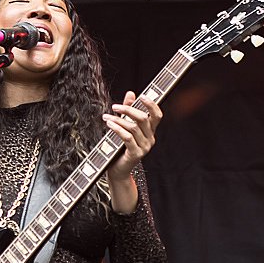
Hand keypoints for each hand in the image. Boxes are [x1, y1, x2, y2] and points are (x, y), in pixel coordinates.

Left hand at [104, 90, 162, 207]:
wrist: (118, 170)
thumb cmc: (121, 148)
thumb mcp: (125, 126)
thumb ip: (129, 110)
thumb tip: (131, 93)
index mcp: (151, 132)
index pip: (157, 115)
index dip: (152, 104)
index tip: (142, 96)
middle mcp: (150, 139)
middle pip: (143, 118)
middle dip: (128, 110)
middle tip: (114, 107)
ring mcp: (144, 147)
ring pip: (133, 127)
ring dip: (118, 120)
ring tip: (106, 118)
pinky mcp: (136, 154)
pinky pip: (127, 137)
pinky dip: (117, 129)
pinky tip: (109, 124)